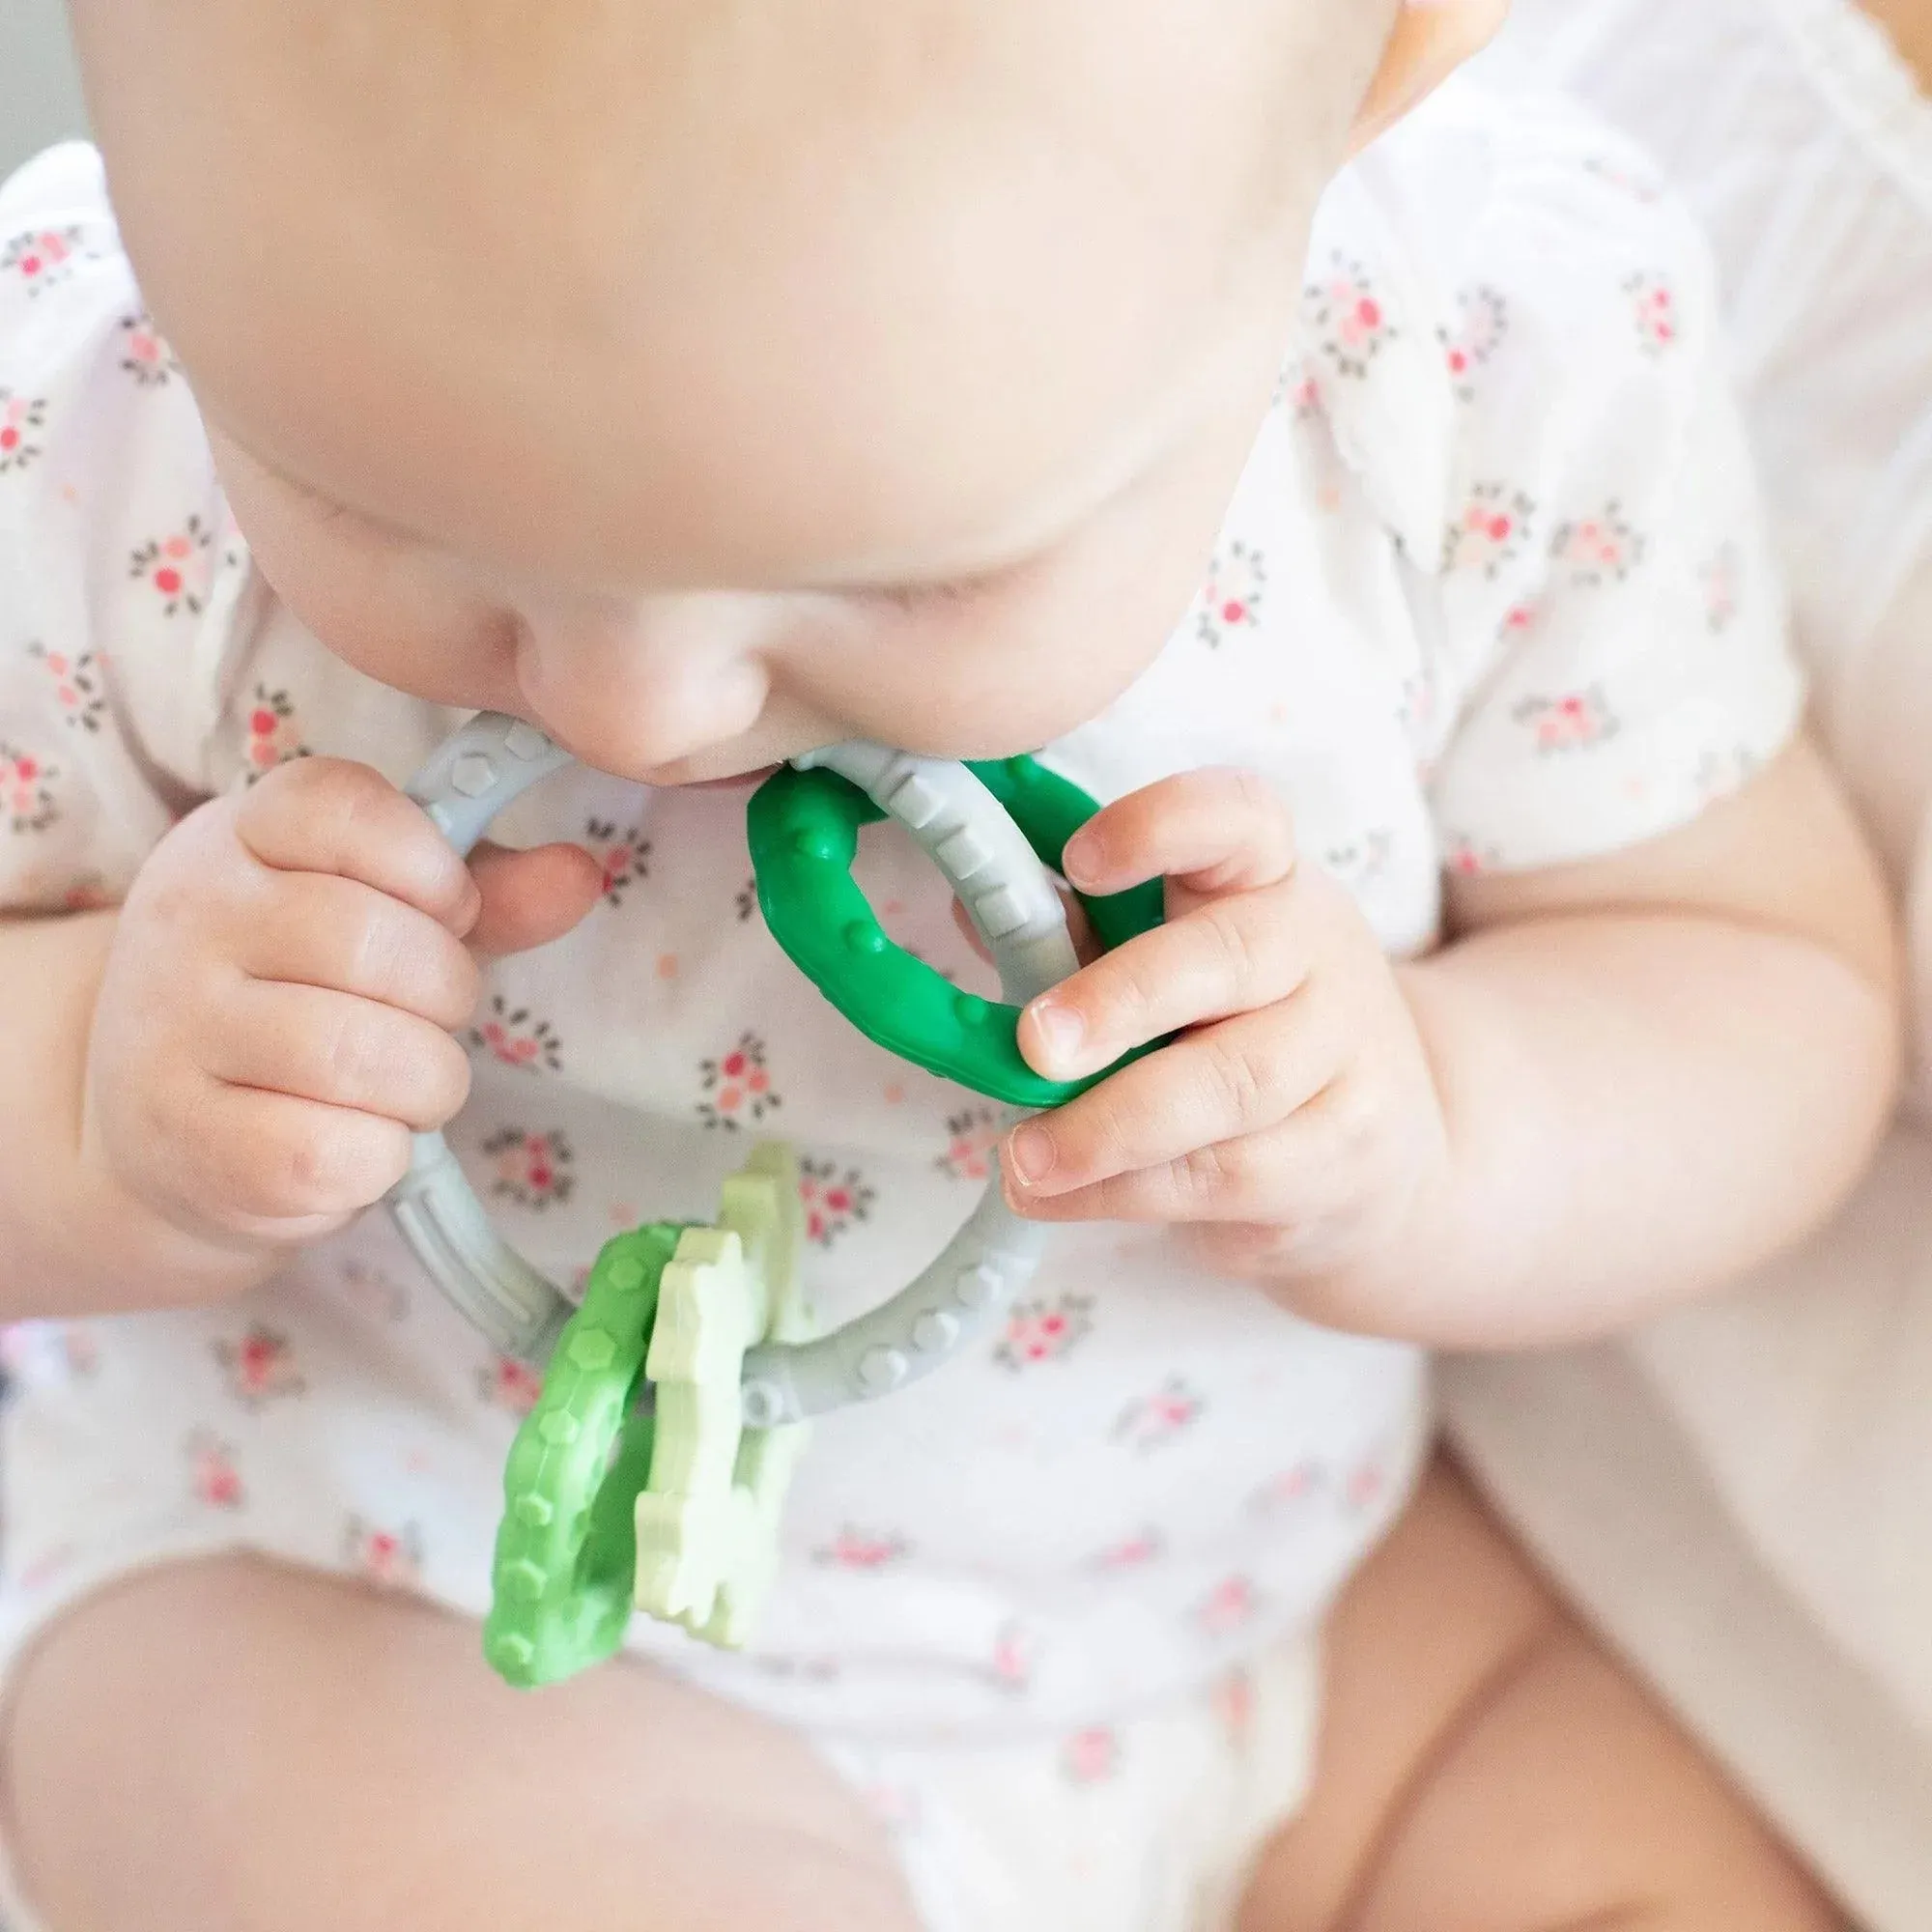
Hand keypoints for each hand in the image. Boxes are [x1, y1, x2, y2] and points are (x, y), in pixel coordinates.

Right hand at [82, 757, 600, 1256]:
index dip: (429, 865)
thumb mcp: (388, 920)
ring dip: (425, 1082)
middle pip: (367, 940)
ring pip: (356, 1054)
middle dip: (445, 991)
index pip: (340, 805)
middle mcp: (189, 922)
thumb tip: (579, 873)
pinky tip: (361, 1142)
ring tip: (408, 1085)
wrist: (161, 1124)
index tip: (448, 907)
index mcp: (239, 838)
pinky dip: (380, 1157)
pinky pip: (330, 1151)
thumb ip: (487, 894)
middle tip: (435, 1017)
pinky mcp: (189, 1146)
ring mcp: (173, 1034)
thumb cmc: (306, 999)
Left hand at [999, 769, 1451, 1291]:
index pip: (1240, 817)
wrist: (1382, 1151)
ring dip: (1108, 1126)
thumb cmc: (1235, 1032)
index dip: (1162, 824)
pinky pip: (1226, 1175)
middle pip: (1231, 956)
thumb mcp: (1171, 965)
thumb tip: (976, 911)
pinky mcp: (1345, 1154)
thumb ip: (1081, 937)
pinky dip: (1126, 1191)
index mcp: (1265, 877)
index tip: (1077, 861)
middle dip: (1122, 999)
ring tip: (1022, 1158)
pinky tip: (1061, 1195)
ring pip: (1228, 1086)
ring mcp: (1346, 1053)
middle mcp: (1319, 950)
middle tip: (1033, 1044)